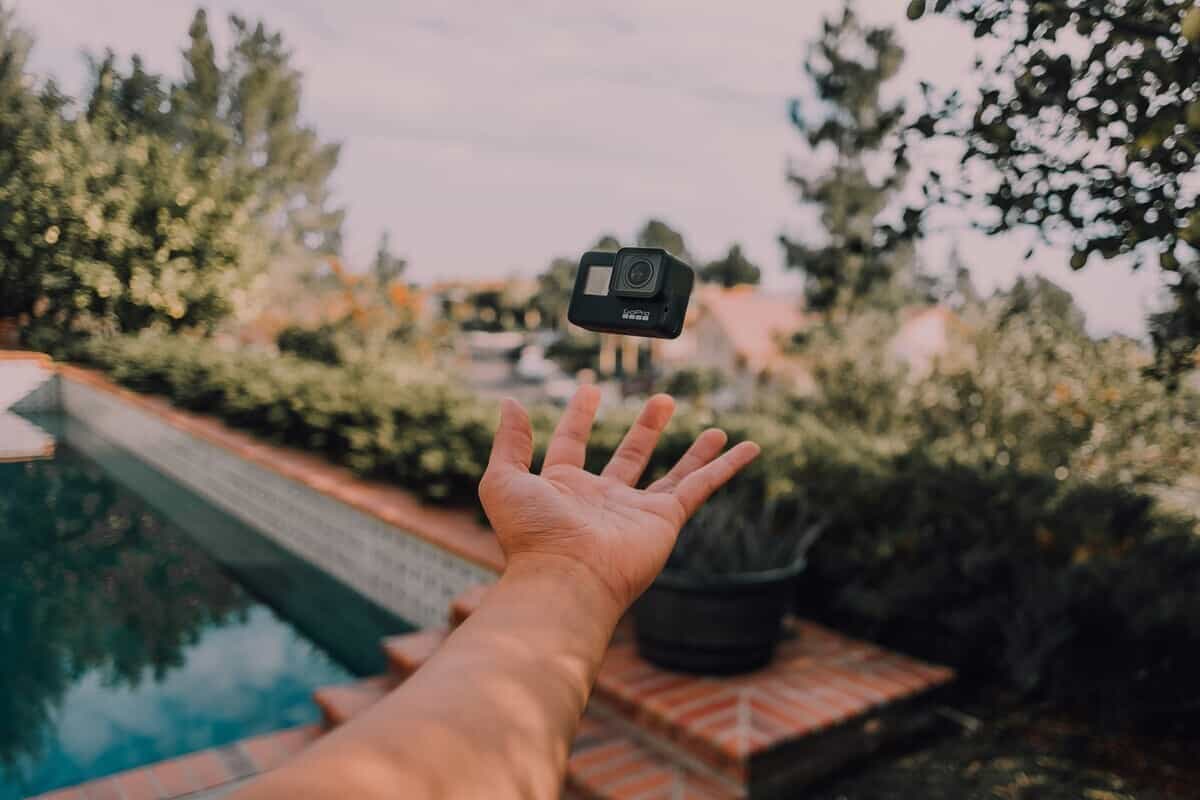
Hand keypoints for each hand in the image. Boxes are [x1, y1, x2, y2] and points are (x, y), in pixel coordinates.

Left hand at [479, 385, 759, 612]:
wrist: (564, 579)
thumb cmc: (531, 536)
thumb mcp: (503, 480)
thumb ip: (509, 442)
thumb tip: (510, 403)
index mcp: (563, 489)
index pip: (572, 443)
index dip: (579, 416)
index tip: (589, 390)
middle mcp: (602, 500)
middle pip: (631, 456)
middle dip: (646, 428)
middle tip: (662, 400)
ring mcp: (636, 511)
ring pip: (672, 473)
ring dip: (693, 450)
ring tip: (715, 427)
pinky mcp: (665, 520)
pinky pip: (701, 486)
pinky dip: (726, 467)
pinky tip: (746, 448)